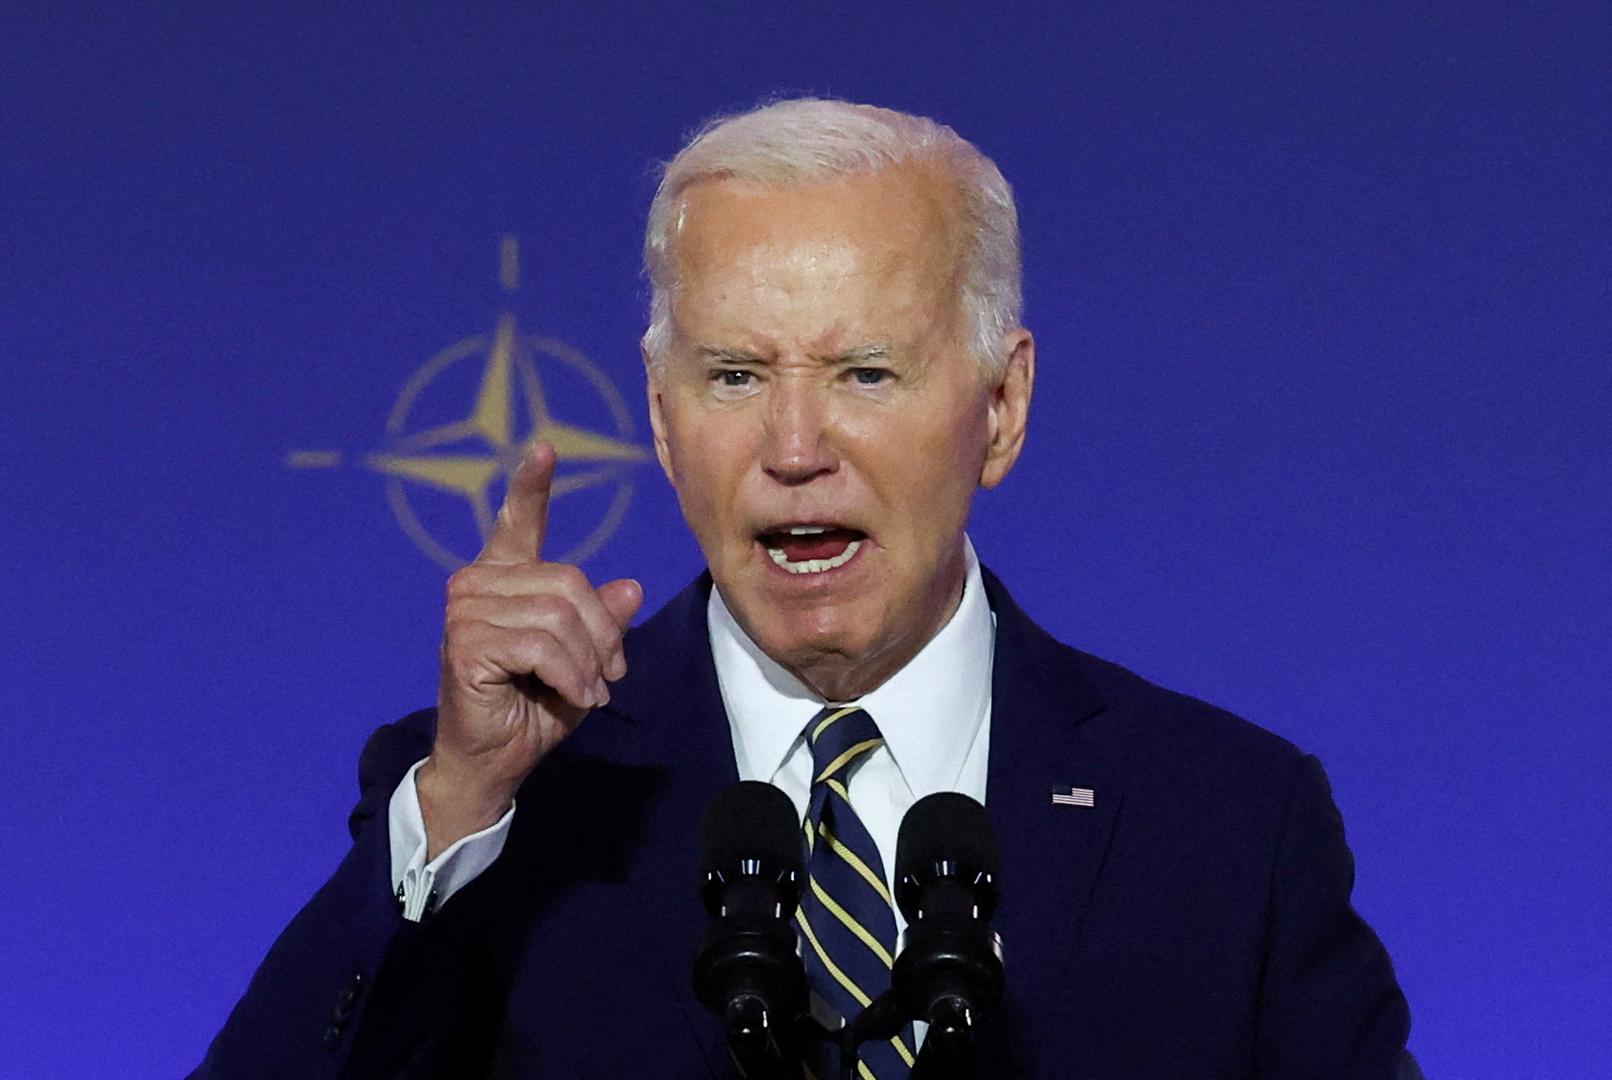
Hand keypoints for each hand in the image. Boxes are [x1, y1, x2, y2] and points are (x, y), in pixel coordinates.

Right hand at [421, 441, 642, 854]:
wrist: (493, 762)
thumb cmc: (533, 708)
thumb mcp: (583, 661)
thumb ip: (601, 622)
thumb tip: (629, 587)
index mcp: (504, 578)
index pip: (516, 522)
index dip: (530, 486)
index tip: (544, 449)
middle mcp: (477, 584)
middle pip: (568, 581)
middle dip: (603, 633)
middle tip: (610, 675)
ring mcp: (465, 610)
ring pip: (559, 615)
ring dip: (589, 661)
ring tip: (590, 690)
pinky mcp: (466, 642)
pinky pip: (544, 645)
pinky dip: (572, 675)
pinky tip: (575, 695)